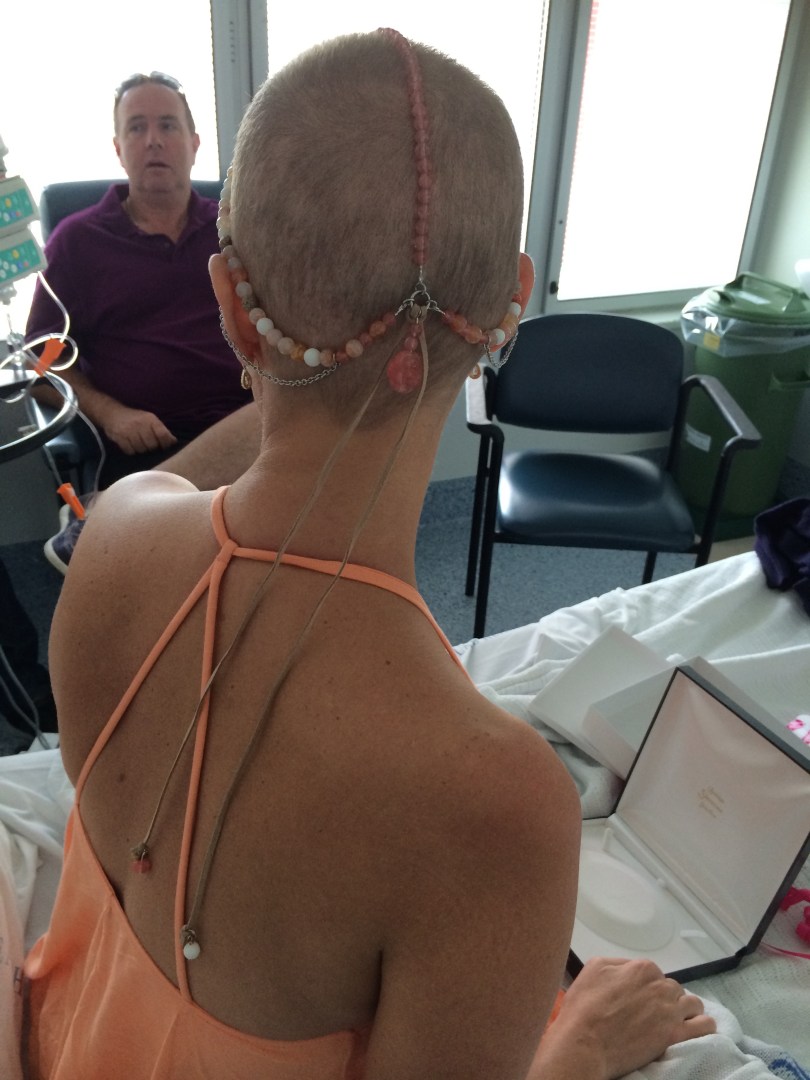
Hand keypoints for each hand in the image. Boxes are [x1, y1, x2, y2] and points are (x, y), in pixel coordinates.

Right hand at [100, 403, 177, 454]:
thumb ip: (161, 430)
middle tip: (149, 446)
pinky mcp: (119, 438)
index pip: (163, 435)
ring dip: (142, 450)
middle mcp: (140, 424)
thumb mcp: (149, 419)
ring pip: (141, 450)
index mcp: (150, 419)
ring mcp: (128, 431)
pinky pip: (130, 451)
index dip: (166, 444)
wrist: (112, 413)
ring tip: (140, 445)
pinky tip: (131, 445)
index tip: (164, 447)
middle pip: (152, 445)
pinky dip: (132, 451)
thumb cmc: (135, 418)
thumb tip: (174, 442)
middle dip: (152, 448)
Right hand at [534, 957, 715, 1078]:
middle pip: (674, 989)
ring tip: (672, 1023)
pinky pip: (705, 1026)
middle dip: (665, 999)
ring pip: (693, 1005)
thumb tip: (630, 969)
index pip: (655, 974)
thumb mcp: (594, 968)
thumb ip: (618, 964)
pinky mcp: (676, 1035)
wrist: (584, 1043)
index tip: (638, 1001)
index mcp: (642, 968)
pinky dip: (702, 1026)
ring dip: (685, 1011)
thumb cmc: (584, 1007)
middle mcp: (661, 985)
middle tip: (650, 1015)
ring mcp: (671, 1011)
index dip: (647, 988)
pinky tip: (692, 1031)